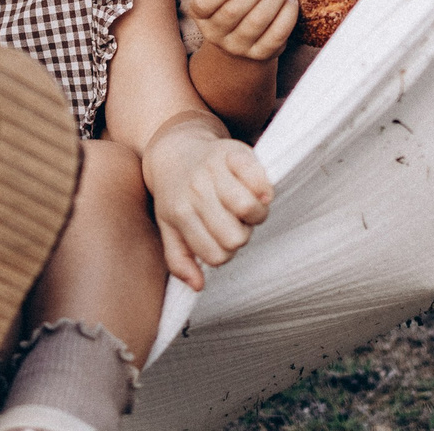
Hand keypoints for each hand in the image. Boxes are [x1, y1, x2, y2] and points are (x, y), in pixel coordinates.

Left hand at [144, 123, 273, 289]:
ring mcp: (215, 170)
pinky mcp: (235, 153)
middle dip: (241, 235)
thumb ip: (179, 258)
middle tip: (236, 223)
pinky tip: (259, 190)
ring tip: (248, 207)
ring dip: (256, 214)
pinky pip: (260, 180)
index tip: (223, 238)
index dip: (226, 253)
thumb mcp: (168, 225)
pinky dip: (265, 189)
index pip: (216, 255)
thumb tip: (198, 285)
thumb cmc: (175, 193)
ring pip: (248, 210)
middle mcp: (196, 191)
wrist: (176, 148)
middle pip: (235, 237)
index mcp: (181, 213)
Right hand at [185, 0, 297, 61]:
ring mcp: (238, 47)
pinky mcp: (261, 54)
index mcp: (200, 14)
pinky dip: (287, 15)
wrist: (240, 43)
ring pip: (257, 21)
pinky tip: (290, 1)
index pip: (203, 4)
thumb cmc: (233, 5)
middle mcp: (216, 34)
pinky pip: (276, 35)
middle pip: (234, 11)